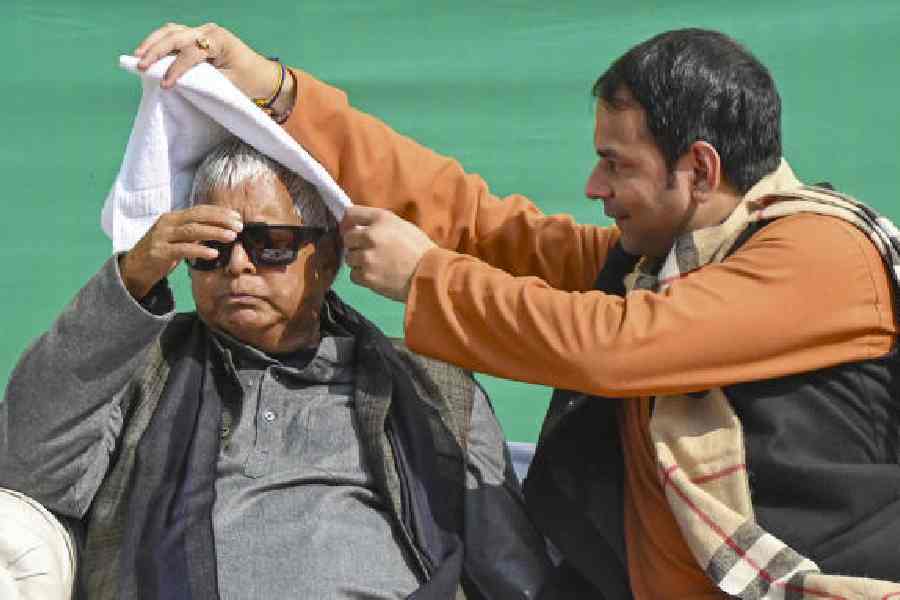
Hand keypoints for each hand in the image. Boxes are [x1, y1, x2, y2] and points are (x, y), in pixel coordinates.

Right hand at [119, 205, 243, 299]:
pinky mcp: (159, 253)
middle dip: (220, 220)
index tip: (237, 217)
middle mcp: (167, 223)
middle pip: (198, 217)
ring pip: (192, 231)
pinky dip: (200, 250)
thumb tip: (221, 230)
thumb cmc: (162, 252)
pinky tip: (214, 254)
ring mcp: (162, 237)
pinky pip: (183, 250)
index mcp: (173, 217)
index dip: (220, 212)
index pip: (200, 210)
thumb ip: (195, 233)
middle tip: (239, 226)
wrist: (134, 268)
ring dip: (214, 233)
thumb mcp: (178, 238)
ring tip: (231, 237)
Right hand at [133, 23, 293, 114]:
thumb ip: (206, 81)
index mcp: (219, 39)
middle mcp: (209, 31)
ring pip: (171, 31)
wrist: (264, 77)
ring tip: (138, 56)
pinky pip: (175, 36)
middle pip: (175, 35)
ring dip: (153, 43)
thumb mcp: (230, 84)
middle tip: (140, 66)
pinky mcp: (198, 38)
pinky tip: (148, 53)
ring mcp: (202, 32)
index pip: (191, 52)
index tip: (166, 85)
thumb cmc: (250, 82)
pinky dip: (160, 43)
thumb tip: (180, 83)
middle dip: (156, 50)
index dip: (176, 68)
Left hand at [341, 206, 435, 301]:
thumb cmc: (420, 250)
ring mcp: (366, 257)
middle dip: (355, 245)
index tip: (349, 229)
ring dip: (359, 262)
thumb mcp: (403, 226)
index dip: (347, 222)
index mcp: (381, 219)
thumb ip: (381, 225)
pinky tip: (377, 276)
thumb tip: (361, 228)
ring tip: (376, 266)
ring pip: (349, 258)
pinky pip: (353, 275)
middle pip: (347, 238)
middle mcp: (370, 235)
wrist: (429, 275)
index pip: (351, 213)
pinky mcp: (366, 276)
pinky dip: (362, 277)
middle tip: (368, 252)